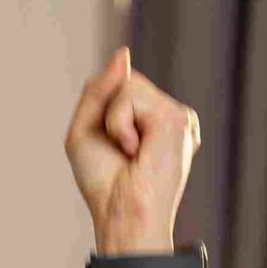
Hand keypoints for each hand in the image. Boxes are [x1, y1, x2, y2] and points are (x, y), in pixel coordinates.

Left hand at [65, 45, 199, 253]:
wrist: (121, 214)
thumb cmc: (104, 183)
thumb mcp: (87, 130)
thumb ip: (99, 90)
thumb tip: (125, 53)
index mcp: (150, 120)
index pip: (119, 86)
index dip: (102, 112)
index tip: (113, 148)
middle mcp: (167, 115)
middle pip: (124, 80)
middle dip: (106, 113)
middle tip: (119, 151)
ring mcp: (176, 115)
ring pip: (128, 84)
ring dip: (113, 120)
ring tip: (129, 152)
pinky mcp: (178, 118)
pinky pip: (132, 96)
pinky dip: (120, 124)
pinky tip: (137, 151)